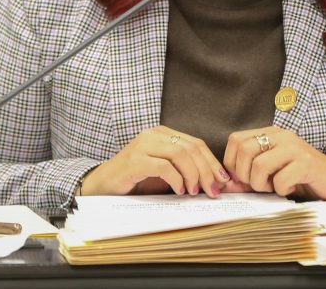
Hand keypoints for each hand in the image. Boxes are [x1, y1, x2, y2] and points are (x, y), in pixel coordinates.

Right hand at [79, 126, 230, 196]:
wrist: (102, 187)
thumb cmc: (135, 181)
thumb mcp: (165, 175)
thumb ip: (186, 173)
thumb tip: (215, 183)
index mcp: (163, 134)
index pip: (196, 143)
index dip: (212, 162)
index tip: (223, 180)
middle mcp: (154, 135)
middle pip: (191, 148)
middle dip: (207, 170)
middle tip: (213, 191)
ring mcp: (143, 145)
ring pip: (180, 154)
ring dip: (193, 175)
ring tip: (195, 192)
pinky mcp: (134, 160)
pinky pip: (163, 166)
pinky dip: (177, 179)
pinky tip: (180, 191)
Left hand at [223, 127, 325, 200]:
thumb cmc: (297, 177)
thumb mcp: (267, 176)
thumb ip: (245, 178)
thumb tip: (223, 186)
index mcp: (270, 133)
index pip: (236, 140)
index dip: (232, 163)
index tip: (242, 178)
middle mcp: (281, 135)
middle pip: (244, 150)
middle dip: (245, 175)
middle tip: (259, 184)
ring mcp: (294, 147)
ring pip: (259, 165)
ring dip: (262, 184)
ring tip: (274, 187)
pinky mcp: (306, 163)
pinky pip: (280, 179)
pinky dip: (281, 190)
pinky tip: (290, 188)